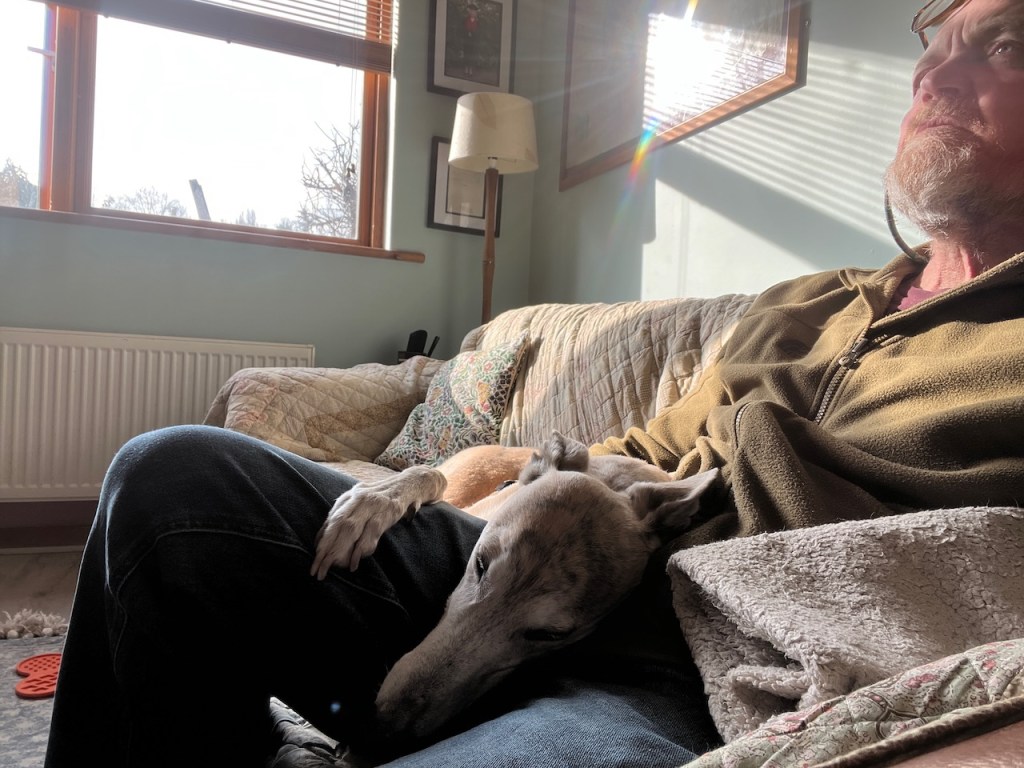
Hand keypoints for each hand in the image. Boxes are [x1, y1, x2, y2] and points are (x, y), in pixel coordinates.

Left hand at [311, 468, 445, 579]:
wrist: (410, 484)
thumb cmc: (383, 499)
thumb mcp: (361, 504)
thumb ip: (346, 518)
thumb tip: (324, 539)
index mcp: (349, 497)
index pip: (330, 522)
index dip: (321, 542)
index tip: (315, 560)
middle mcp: (358, 498)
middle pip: (337, 525)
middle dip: (325, 549)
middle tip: (318, 570)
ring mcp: (373, 504)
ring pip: (350, 528)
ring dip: (340, 550)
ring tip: (333, 568)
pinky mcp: (387, 511)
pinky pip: (371, 531)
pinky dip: (362, 548)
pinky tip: (355, 562)